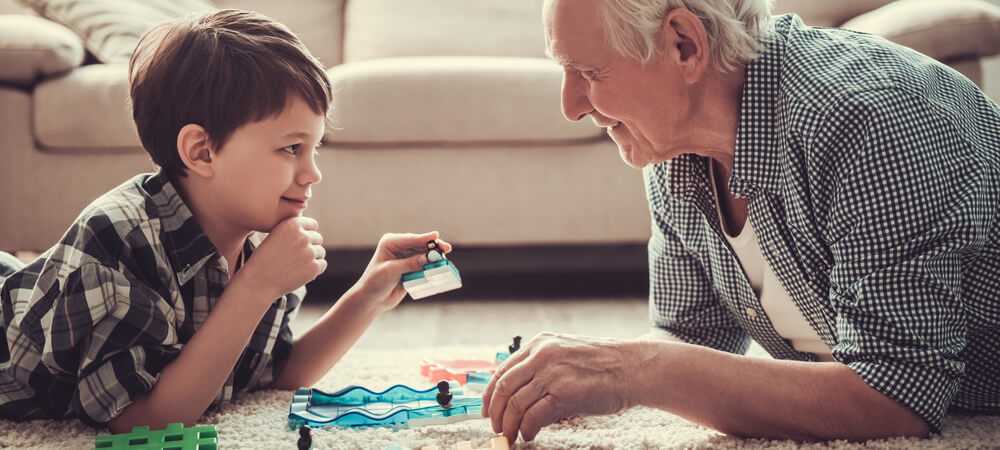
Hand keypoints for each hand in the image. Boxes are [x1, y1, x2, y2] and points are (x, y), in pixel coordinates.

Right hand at [239, 216, 326, 300]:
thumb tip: (312, 231)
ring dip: (312, 259)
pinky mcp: (314, 267)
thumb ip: (293, 231)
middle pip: (318, 239)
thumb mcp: (275, 236)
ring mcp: (309, 251)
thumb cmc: (264, 259)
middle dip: (310, 247)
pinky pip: (322, 265)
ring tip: (295, 266)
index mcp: (292, 224)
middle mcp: (302, 236)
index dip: (307, 234)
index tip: (300, 244)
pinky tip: (300, 273)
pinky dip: (314, 270)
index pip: (313, 225)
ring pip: (320, 252)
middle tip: (296, 258)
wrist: (258, 281)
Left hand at [352, 231, 451, 312]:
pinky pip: (425, 265)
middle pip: (421, 245)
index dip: (424, 238)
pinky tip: (440, 268)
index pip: (411, 239)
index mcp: (391, 242)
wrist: (372, 300)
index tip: (436, 236)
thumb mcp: (392, 271)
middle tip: (446, 249)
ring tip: (445, 260)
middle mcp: (400, 247)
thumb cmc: (375, 282)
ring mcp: (407, 257)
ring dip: (435, 258)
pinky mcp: (412, 268)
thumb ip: (411, 264)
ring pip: (425, 255)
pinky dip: (432, 267)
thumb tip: (429, 258)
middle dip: (434, 247)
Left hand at [482, 332, 639, 442]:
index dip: (489, 394)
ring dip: (509, 425)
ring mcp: (552, 373)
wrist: (633, 367)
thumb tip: (518, 393)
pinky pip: (533, 416)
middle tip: (496, 428)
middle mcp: (542, 355)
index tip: (487, 410)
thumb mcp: (566, 352)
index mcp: (540, 343)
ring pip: (514, 404)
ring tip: (512, 436)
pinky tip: (530, 435)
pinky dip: (526, 430)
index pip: (502, 370)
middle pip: (503, 388)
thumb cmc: (604, 364)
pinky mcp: (564, 393)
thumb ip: (542, 365)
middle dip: (495, 413)